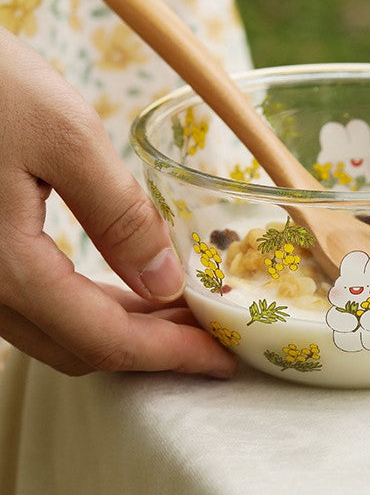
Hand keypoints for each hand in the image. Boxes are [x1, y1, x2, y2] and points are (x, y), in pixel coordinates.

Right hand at [0, 28, 236, 376]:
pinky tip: (126, 281)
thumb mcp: (65, 135)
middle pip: (78, 346)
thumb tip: (165, 284)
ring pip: (53, 328)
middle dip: (151, 346)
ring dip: (121, 327)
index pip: (103, 340)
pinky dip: (87, 304)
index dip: (170, 356)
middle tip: (211, 329)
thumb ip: (118, 215)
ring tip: (180, 307)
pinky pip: (31, 301)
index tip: (223, 359)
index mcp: (3, 267)